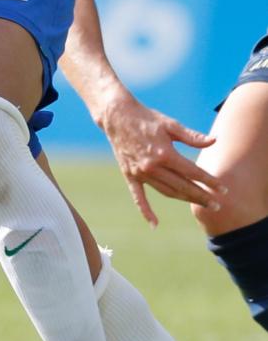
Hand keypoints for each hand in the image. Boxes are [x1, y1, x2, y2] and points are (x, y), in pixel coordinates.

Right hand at [100, 92, 221, 226]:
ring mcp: (140, 173)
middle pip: (182, 186)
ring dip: (184, 200)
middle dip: (201, 196)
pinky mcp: (130, 175)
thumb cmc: (146, 118)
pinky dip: (146, 211)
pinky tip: (154, 224)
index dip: (209, 181)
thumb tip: (214, 141)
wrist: (117, 116)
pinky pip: (138, 197)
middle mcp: (153, 167)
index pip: (192, 172)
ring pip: (167, 191)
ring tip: (200, 205)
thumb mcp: (170, 124)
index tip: (223, 189)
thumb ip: (192, 136)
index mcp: (165, 153)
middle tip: (217, 205)